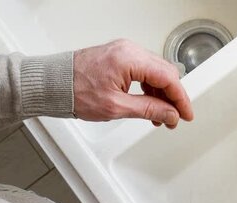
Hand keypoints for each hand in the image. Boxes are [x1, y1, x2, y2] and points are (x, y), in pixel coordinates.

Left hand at [73, 39, 192, 128]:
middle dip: (172, 97)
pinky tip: (149, 104)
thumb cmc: (74, 91)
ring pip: (156, 72)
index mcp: (129, 59)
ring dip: (161, 94)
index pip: (168, 78)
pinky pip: (144, 70)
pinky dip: (150, 88)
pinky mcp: (119, 57)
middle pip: (165, 73)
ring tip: (160, 116)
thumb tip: (171, 114)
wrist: (50, 84)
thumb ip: (149, 110)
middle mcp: (129, 50)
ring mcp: (124, 52)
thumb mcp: (116, 107)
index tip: (186, 114)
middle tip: (174, 118)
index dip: (181, 99)